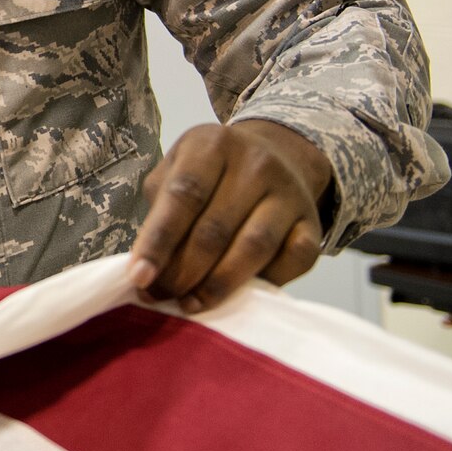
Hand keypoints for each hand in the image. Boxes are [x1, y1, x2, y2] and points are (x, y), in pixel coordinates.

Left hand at [129, 120, 331, 313]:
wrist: (277, 155)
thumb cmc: (210, 174)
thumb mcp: (176, 171)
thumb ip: (159, 212)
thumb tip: (145, 271)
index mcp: (212, 145)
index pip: (183, 196)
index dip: (158, 240)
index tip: (138, 277)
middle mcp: (256, 164)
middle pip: (215, 229)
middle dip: (182, 272)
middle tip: (161, 295)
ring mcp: (289, 193)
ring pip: (253, 248)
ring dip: (217, 285)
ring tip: (190, 304)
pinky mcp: (313, 224)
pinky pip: (292, 262)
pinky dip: (264, 283)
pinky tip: (238, 295)